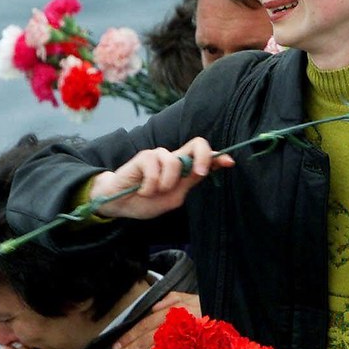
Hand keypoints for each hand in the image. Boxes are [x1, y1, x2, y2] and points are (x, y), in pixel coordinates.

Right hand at [90, 138, 234, 220]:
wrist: (119, 205)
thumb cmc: (146, 201)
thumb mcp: (173, 197)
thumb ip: (189, 183)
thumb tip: (205, 170)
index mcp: (184, 170)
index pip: (205, 157)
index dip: (218, 157)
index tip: (229, 162)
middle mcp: (173, 159)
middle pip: (197, 143)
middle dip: (203, 156)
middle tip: (199, 173)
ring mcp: (158, 156)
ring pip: (175, 161)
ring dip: (167, 182)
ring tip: (154, 192)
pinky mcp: (143, 157)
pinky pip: (154, 167)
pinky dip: (150, 184)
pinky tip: (143, 190)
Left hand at [107, 291, 201, 348]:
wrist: (232, 317)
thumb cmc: (208, 310)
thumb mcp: (191, 298)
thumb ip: (172, 299)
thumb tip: (153, 307)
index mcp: (172, 313)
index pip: (144, 326)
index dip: (128, 337)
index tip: (115, 347)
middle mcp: (174, 327)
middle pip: (145, 341)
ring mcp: (181, 343)